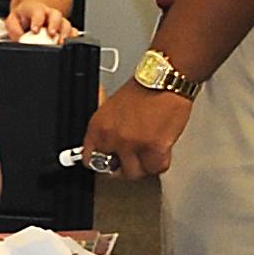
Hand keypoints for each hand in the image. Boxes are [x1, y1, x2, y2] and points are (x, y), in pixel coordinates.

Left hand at [6, 0, 74, 42]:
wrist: (33, 13)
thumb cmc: (23, 17)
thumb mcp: (12, 20)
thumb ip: (13, 28)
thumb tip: (19, 38)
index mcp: (36, 10)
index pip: (38, 12)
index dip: (37, 21)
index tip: (35, 30)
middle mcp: (49, 14)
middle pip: (56, 15)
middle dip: (54, 25)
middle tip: (51, 34)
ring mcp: (59, 21)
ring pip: (66, 23)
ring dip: (65, 33)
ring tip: (61, 42)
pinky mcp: (65, 29)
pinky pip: (72, 31)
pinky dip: (74, 35)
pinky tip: (72, 39)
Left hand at [78, 81, 192, 179]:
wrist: (164, 81)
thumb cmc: (143, 91)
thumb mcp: (111, 109)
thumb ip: (106, 132)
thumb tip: (106, 151)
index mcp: (97, 127)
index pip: (89, 159)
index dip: (102, 164)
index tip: (110, 165)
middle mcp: (111, 137)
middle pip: (112, 170)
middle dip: (124, 166)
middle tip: (135, 158)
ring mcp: (131, 144)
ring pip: (134, 173)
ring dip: (143, 166)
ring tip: (149, 152)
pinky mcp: (153, 148)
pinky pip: (155, 169)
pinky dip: (160, 162)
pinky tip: (161, 149)